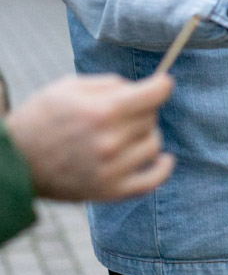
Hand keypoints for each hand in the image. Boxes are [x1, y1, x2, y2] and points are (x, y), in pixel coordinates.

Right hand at [5, 74, 174, 201]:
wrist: (14, 161)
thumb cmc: (41, 117)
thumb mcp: (70, 86)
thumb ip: (110, 84)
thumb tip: (141, 88)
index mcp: (101, 112)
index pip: (153, 95)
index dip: (162, 86)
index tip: (164, 83)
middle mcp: (110, 142)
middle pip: (151, 118)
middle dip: (142, 109)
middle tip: (123, 111)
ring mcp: (110, 170)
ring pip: (153, 144)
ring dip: (146, 134)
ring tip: (127, 132)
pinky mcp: (109, 192)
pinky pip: (151, 182)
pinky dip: (163, 169)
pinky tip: (165, 159)